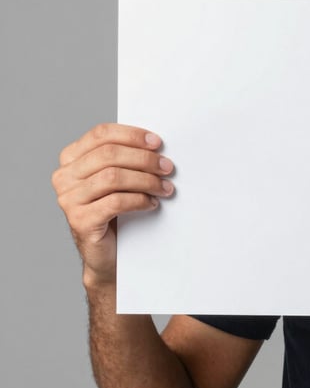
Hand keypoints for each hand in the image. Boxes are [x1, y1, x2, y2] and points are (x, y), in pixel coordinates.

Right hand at [52, 123, 174, 286]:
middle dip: (144, 159)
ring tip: (165, 188)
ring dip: (146, 180)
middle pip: (109, 155)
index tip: (157, 143)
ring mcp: (68, 199)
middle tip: (168, 168)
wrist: (107, 253)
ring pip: (113, 177)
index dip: (131, 135)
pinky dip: (139, 200)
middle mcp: (64, 177)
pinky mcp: (79, 220)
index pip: (100, 134)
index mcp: (71, 158)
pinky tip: (151, 203)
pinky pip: (115, 202)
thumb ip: (125, 159)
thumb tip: (156, 146)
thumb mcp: (118, 179)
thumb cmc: (116, 211)